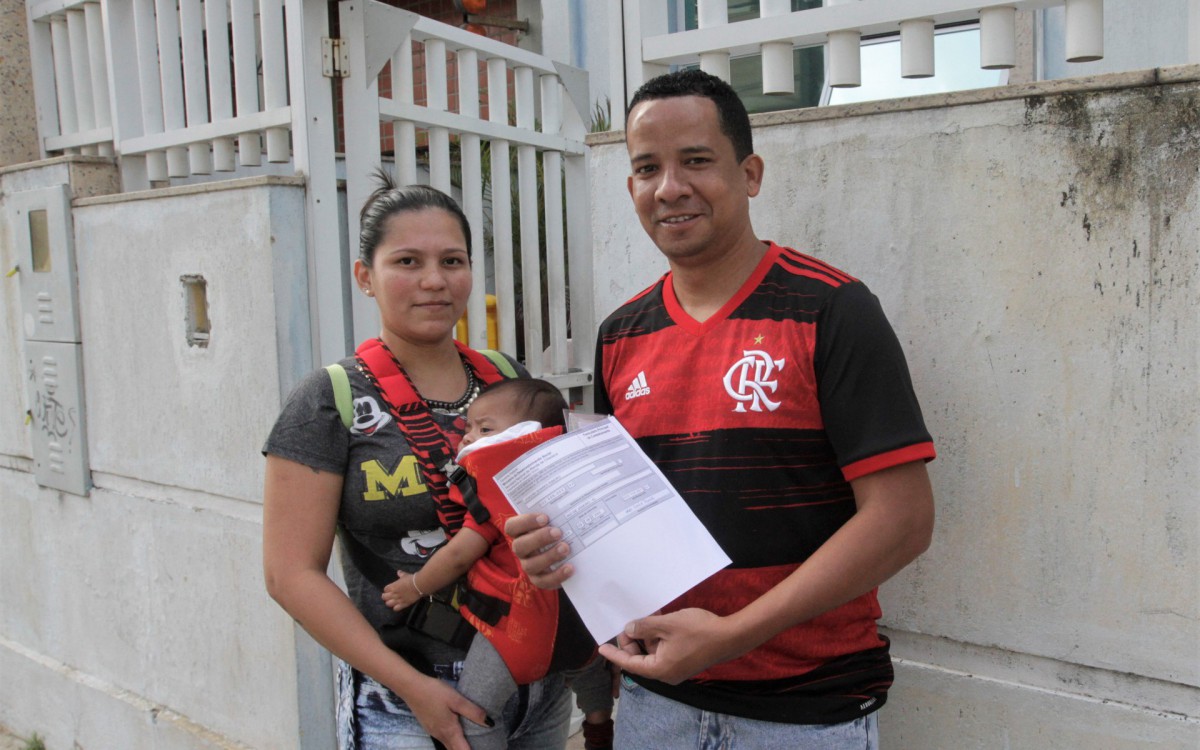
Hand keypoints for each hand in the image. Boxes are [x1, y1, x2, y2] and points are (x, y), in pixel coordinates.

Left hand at [381, 571, 421, 610]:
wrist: (418, 585)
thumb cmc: (411, 579)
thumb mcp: (405, 575)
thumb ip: (401, 574)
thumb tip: (399, 572)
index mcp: (393, 586)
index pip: (385, 589)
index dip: (387, 589)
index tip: (389, 589)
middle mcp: (394, 594)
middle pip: (384, 597)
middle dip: (385, 596)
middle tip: (388, 596)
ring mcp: (398, 599)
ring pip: (388, 604)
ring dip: (389, 602)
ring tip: (391, 601)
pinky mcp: (404, 604)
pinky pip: (396, 608)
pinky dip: (395, 607)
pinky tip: (397, 605)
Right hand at [400, 673, 490, 749]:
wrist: (410, 687)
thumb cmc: (434, 692)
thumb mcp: (456, 699)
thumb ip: (473, 712)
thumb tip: (490, 723)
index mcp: (450, 731)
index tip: (483, 749)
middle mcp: (441, 736)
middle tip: (479, 745)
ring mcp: (433, 732)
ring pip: (449, 746)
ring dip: (459, 747)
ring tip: (470, 742)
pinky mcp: (429, 727)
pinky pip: (444, 739)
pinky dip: (452, 741)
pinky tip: (457, 733)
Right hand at [504, 513, 573, 588]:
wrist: (567, 551)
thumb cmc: (557, 528)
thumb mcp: (555, 518)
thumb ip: (555, 510)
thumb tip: (569, 496)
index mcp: (521, 532)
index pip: (512, 527)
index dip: (526, 522)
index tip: (545, 517)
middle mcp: (521, 550)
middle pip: (520, 546)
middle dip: (539, 539)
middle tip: (558, 532)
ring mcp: (529, 565)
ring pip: (530, 565)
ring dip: (548, 557)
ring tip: (565, 548)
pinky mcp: (539, 579)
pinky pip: (543, 581)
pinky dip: (556, 576)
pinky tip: (570, 568)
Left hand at [598, 608, 737, 685]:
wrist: (730, 636)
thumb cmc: (699, 630)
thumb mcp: (667, 624)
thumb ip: (644, 627)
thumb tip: (629, 629)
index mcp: (660, 669)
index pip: (630, 664)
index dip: (614, 654)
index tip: (601, 647)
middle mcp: (666, 673)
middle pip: (640, 658)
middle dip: (633, 641)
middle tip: (630, 622)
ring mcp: (676, 668)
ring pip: (653, 652)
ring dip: (648, 636)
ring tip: (647, 616)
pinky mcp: (684, 661)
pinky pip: (664, 650)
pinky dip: (659, 637)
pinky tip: (659, 620)